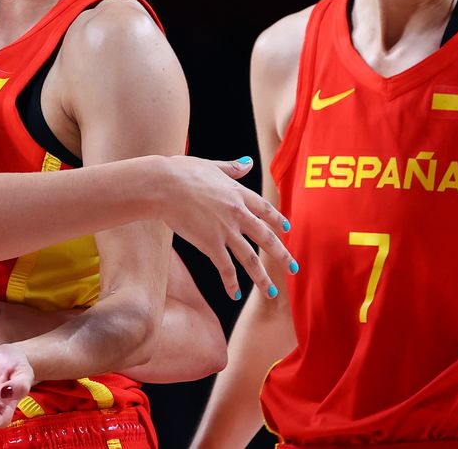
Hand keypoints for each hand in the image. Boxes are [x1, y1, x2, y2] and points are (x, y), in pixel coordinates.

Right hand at [158, 155, 296, 300]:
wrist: (164, 185)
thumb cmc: (182, 172)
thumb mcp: (211, 165)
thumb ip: (231, 168)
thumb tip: (249, 163)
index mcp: (238, 193)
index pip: (265, 210)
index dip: (277, 221)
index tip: (286, 230)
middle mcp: (237, 213)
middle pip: (266, 238)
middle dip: (281, 255)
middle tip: (293, 268)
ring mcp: (226, 230)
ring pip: (250, 259)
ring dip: (262, 277)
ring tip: (271, 292)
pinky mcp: (210, 244)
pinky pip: (225, 268)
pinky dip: (231, 283)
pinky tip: (235, 295)